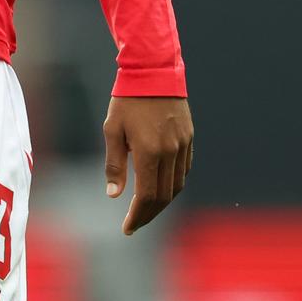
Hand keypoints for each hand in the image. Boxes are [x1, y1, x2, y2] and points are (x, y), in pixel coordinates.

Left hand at [102, 96, 193, 235]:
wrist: (154, 71)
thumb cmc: (127, 100)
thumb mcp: (112, 130)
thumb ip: (114, 164)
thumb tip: (114, 195)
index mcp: (149, 153)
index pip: (146, 196)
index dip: (137, 216)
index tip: (127, 228)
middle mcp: (170, 153)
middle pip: (163, 197)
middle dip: (148, 215)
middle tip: (134, 225)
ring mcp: (182, 146)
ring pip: (176, 186)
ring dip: (162, 202)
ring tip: (146, 210)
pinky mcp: (189, 138)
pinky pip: (184, 170)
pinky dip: (173, 185)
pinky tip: (162, 188)